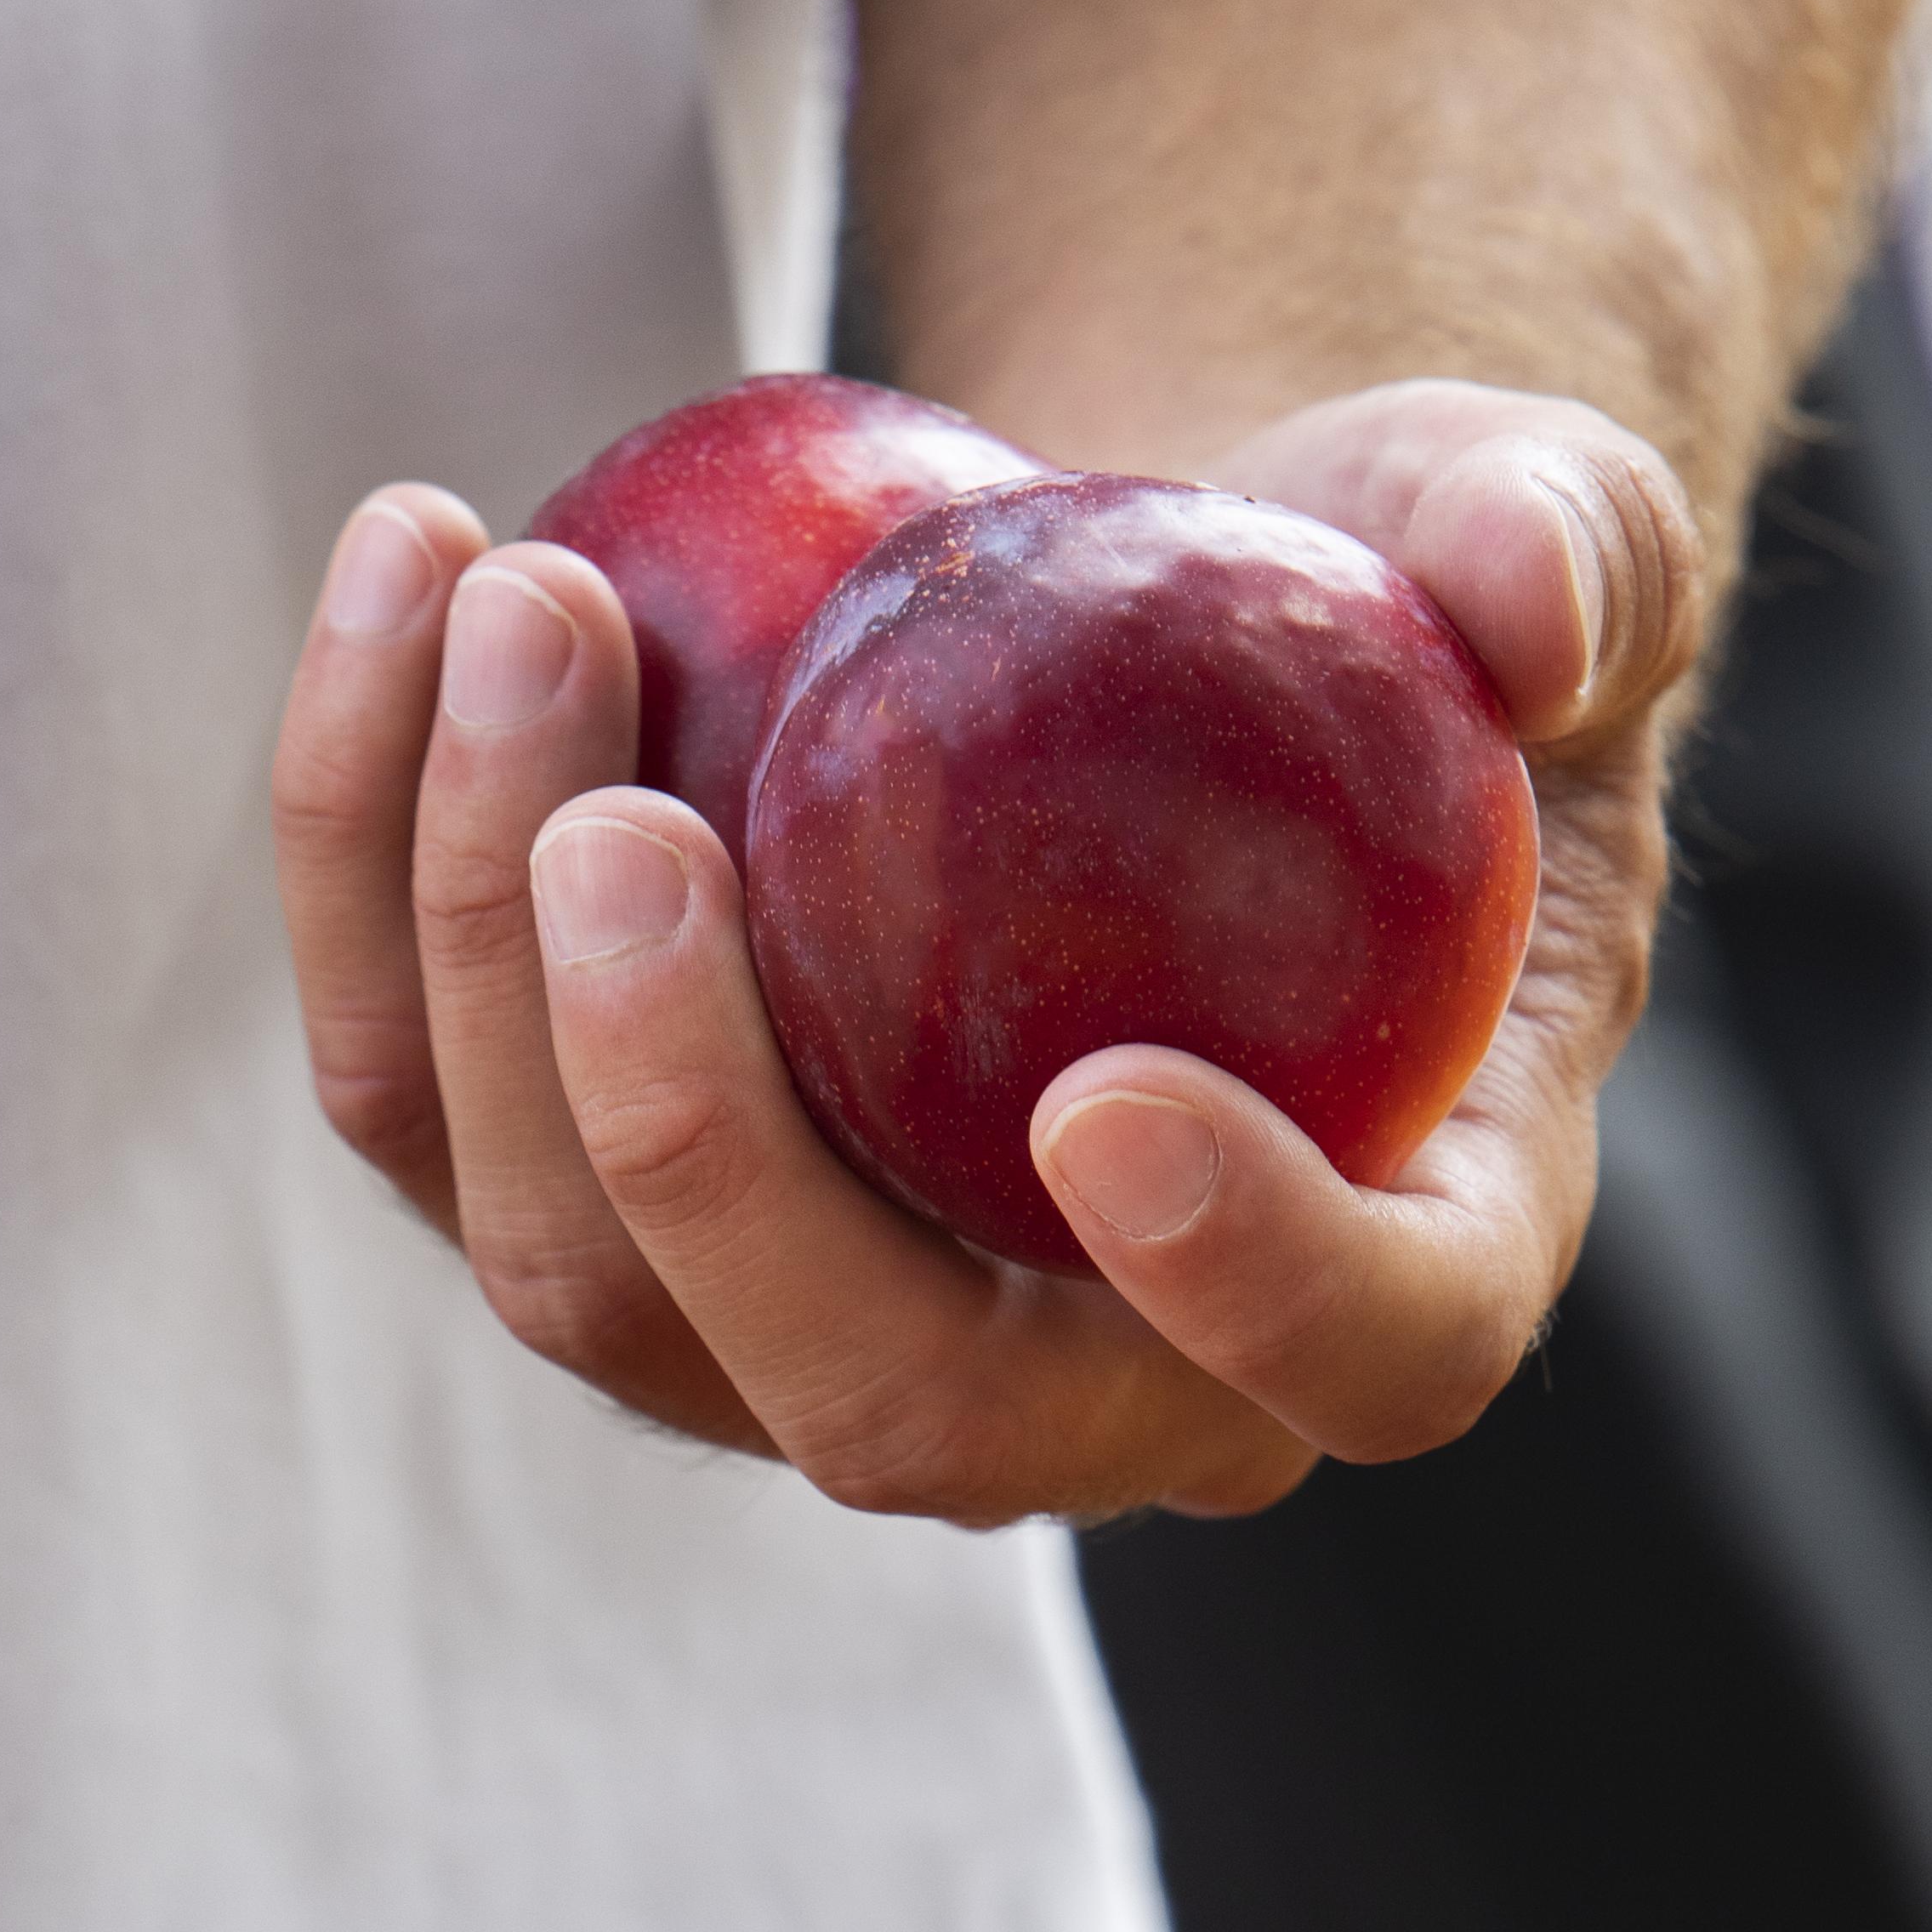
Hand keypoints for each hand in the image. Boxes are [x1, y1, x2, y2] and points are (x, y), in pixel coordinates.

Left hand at [268, 379, 1701, 1528]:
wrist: (1155, 644)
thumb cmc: (1380, 625)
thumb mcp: (1521, 540)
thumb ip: (1561, 551)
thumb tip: (1512, 591)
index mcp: (1378, 1270)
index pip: (1340, 1356)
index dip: (1242, 1282)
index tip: (1109, 1099)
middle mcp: (1083, 1375)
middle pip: (873, 1391)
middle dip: (706, 1140)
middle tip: (628, 821)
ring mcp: (808, 1318)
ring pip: (592, 1282)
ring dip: (482, 960)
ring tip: (515, 601)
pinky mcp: (601, 1199)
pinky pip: (430, 1109)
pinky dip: (371, 858)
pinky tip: (410, 573)